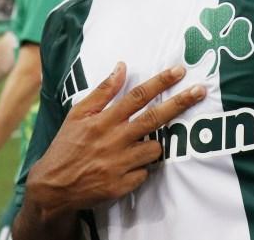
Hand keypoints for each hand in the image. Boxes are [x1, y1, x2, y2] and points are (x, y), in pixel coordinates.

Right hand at [26, 62, 204, 217]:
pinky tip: (127, 166)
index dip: (159, 82)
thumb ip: (102, 91)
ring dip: (154, 144)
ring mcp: (120, 164)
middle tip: (200, 91)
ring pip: (155, 148)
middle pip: (154, 118)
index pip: (137, 96)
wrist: (53, 187)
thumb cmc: (67, 146)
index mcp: (104, 121)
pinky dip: (141, 168)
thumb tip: (122, 66)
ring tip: (137, 146)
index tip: (179, 71)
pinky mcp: (123, 185)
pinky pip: (145, 173)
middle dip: (180, 103)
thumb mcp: (78, 114)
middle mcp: (114, 140)